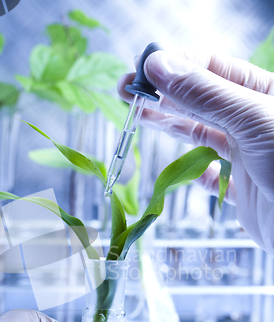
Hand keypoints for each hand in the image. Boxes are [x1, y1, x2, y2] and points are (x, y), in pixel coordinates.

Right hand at [118, 48, 273, 254]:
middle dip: (163, 94)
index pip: (213, 69)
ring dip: (170, 126)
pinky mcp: (244, 191)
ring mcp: (249, 156)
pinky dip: (195, 173)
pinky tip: (184, 167)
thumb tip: (160, 65)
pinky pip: (213, 178)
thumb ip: (206, 94)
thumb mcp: (254, 120)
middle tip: (126, 91)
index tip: (142, 69)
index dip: (176, 66)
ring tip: (138, 115)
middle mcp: (255, 122)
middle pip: (201, 100)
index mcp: (265, 94)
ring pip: (202, 136)